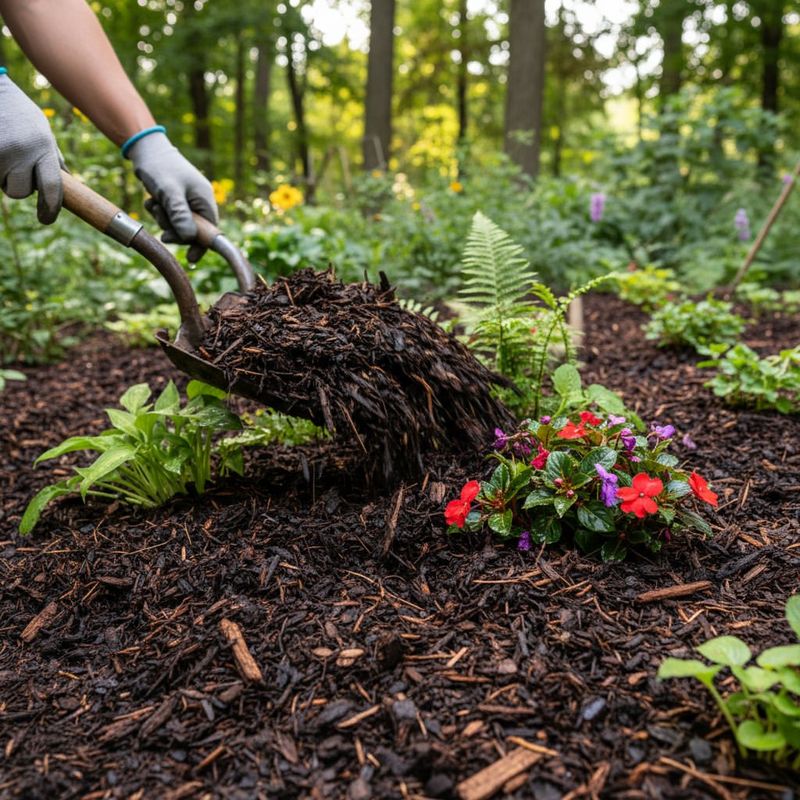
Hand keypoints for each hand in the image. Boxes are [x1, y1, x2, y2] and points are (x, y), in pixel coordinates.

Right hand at [0, 74, 63, 223]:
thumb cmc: (19, 113)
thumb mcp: (42, 131)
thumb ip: (52, 158)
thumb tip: (68, 182)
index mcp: (43, 147)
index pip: (52, 187)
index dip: (50, 208)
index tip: (46, 218)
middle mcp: (22, 151)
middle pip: (21, 192)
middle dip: (19, 185)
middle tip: (15, 167)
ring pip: (3, 185)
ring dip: (3, 177)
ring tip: (4, 153)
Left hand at [128, 131, 217, 262]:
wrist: (145, 148)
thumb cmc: (159, 167)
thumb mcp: (169, 192)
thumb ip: (180, 215)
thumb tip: (189, 238)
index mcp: (205, 199)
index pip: (210, 230)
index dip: (201, 245)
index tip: (191, 258)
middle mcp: (200, 201)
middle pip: (193, 230)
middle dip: (175, 229)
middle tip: (161, 220)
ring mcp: (188, 201)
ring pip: (178, 224)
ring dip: (164, 219)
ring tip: (154, 204)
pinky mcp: (176, 200)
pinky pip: (170, 216)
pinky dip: (160, 213)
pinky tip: (152, 201)